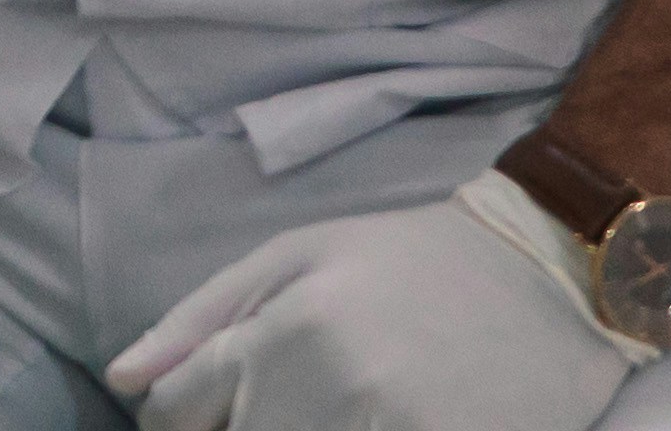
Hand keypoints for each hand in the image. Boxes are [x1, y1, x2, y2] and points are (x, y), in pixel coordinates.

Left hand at [105, 178, 640, 430]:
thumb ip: (199, 319)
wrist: (550, 274)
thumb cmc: (410, 259)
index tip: (208, 408)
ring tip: (323, 409)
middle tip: (281, 403)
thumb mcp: (296, 257)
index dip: (177, 418)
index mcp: (287, 329)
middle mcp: (334, 388)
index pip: (174, 412)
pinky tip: (367, 420)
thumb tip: (120, 379)